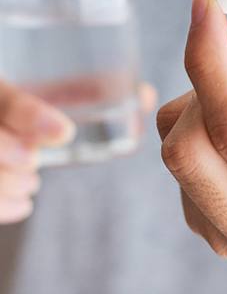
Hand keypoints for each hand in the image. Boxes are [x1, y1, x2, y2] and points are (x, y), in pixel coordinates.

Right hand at [0, 78, 156, 224]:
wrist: (15, 124)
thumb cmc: (34, 101)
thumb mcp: (50, 86)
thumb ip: (91, 88)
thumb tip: (145, 95)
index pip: (1, 93)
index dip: (27, 113)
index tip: (64, 134)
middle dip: (4, 151)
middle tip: (34, 163)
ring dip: (3, 181)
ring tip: (31, 184)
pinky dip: (0, 204)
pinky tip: (22, 206)